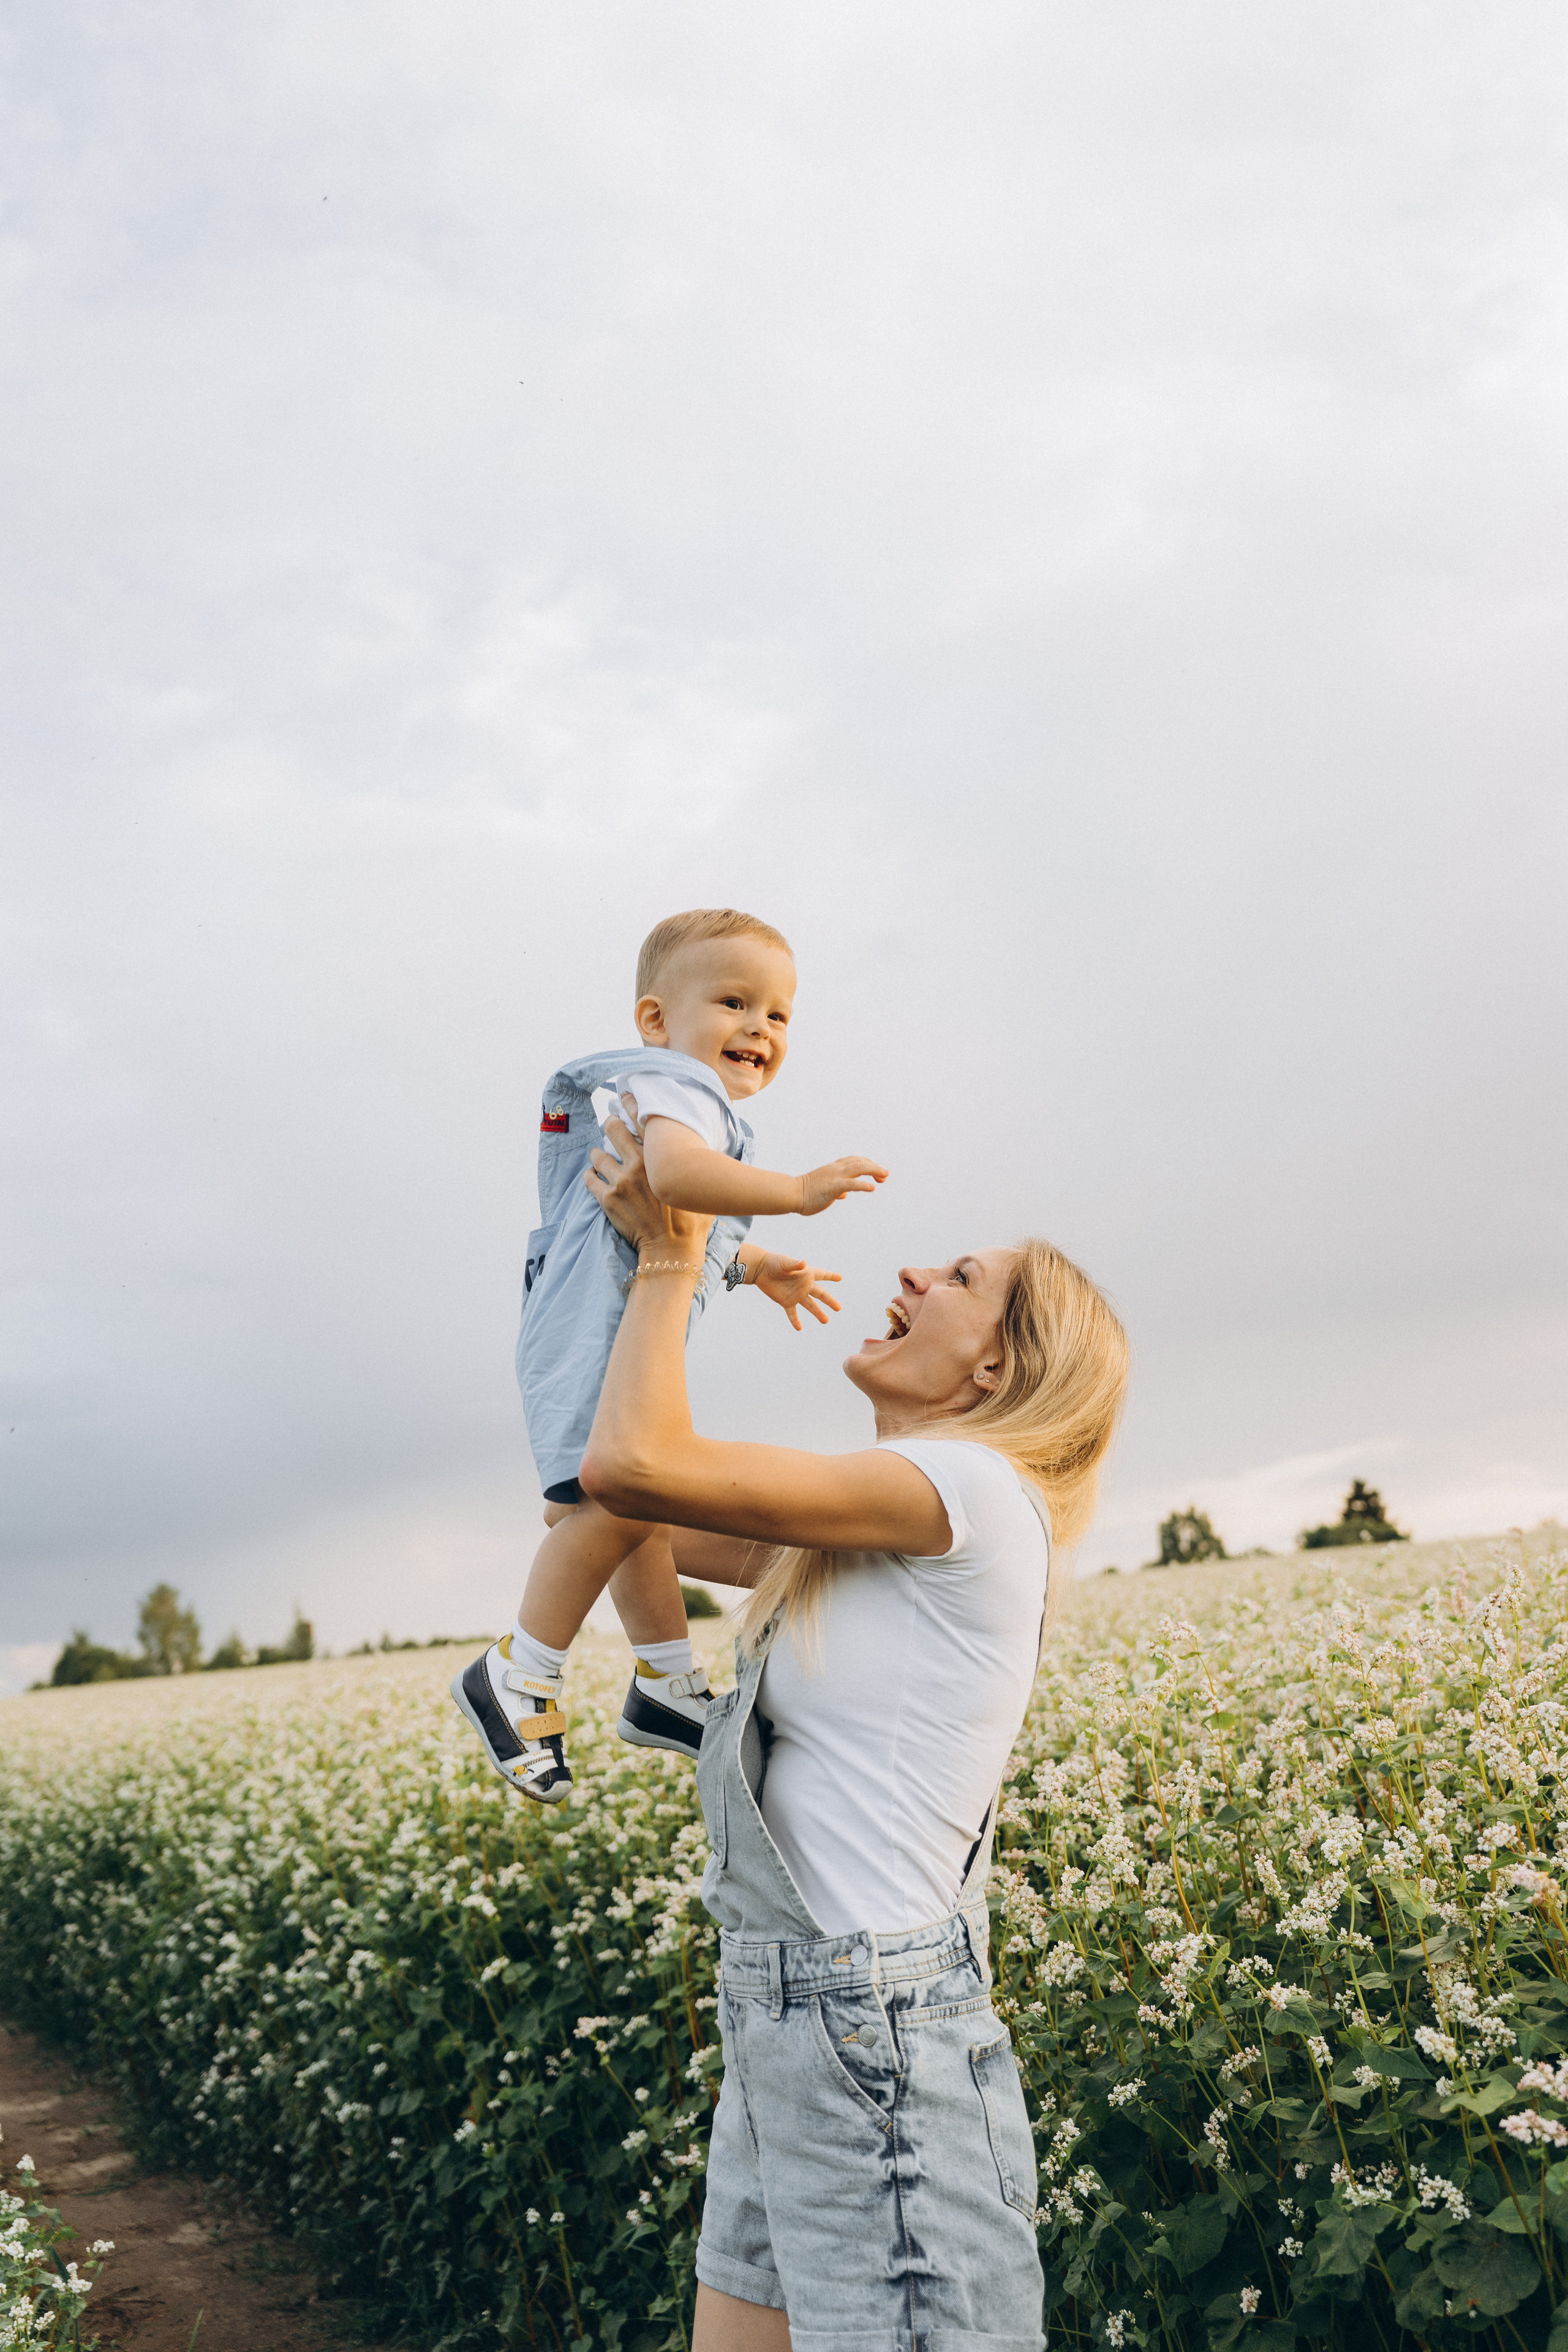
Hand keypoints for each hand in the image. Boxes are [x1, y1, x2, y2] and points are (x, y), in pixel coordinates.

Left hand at [585, 1102, 711, 1257]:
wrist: (672, 1249)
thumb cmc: (691, 1221)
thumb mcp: (701, 1189)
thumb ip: (702, 1169)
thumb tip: (715, 1156)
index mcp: (660, 1159)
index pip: (643, 1122)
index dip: (632, 1106)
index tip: (625, 1097)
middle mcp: (638, 1165)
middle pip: (614, 1130)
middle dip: (610, 1124)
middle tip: (609, 1123)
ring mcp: (620, 1182)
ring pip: (598, 1156)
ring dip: (597, 1154)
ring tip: (599, 1154)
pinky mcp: (607, 1199)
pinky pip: (589, 1180)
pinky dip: (590, 1176)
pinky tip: (593, 1176)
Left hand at [749, 1254, 842, 1330]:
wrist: (761, 1270)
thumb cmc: (774, 1263)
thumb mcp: (785, 1263)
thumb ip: (795, 1264)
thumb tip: (804, 1263)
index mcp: (806, 1274)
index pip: (822, 1275)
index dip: (831, 1276)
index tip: (840, 1278)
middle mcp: (803, 1285)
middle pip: (820, 1294)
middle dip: (829, 1301)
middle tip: (838, 1308)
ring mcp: (796, 1294)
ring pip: (810, 1305)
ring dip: (817, 1313)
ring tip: (825, 1320)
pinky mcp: (786, 1301)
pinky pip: (792, 1313)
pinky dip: (795, 1320)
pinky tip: (799, 1328)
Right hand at [796, 1156, 888, 1216]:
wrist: (792, 1194)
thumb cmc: (807, 1194)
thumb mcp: (825, 1188)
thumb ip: (836, 1189)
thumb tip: (845, 1194)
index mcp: (834, 1168)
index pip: (855, 1160)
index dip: (868, 1164)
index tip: (878, 1171)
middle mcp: (836, 1169)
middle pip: (860, 1162)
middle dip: (875, 1167)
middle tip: (885, 1175)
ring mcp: (835, 1176)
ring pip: (858, 1168)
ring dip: (873, 1170)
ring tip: (884, 1176)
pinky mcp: (833, 1187)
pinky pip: (851, 1184)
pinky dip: (863, 1184)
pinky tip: (872, 1187)